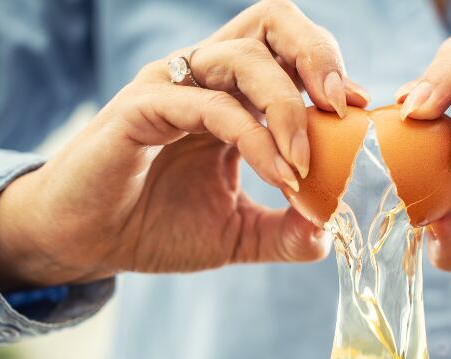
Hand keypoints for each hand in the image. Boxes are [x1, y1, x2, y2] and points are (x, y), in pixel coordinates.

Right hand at [0, 0, 368, 290]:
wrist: (90, 244)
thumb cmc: (158, 228)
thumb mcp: (238, 233)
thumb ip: (285, 231)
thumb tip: (331, 233)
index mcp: (232, 96)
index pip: (289, 53)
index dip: (330, 71)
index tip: (360, 113)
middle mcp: (205, 80)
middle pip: (271, 21)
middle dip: (317, 53)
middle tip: (343, 106)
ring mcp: (172, 88)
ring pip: (243, 56)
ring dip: (288, 107)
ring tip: (304, 165)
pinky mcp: (141, 109)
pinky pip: (209, 106)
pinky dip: (254, 138)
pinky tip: (280, 176)